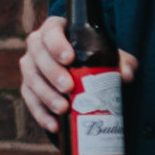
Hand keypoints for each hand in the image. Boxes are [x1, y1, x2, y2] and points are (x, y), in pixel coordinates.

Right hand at [19, 14, 138, 133]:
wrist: (80, 69)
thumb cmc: (94, 56)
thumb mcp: (108, 55)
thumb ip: (121, 61)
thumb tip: (126, 75)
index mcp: (54, 30)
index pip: (51, 31)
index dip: (56, 44)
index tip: (69, 58)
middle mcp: (37, 46)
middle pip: (38, 56)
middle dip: (52, 73)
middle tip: (69, 87)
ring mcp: (30, 67)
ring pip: (31, 79)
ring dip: (46, 95)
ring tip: (63, 108)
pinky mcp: (27, 88)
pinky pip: (30, 101)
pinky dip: (41, 114)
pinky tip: (54, 125)